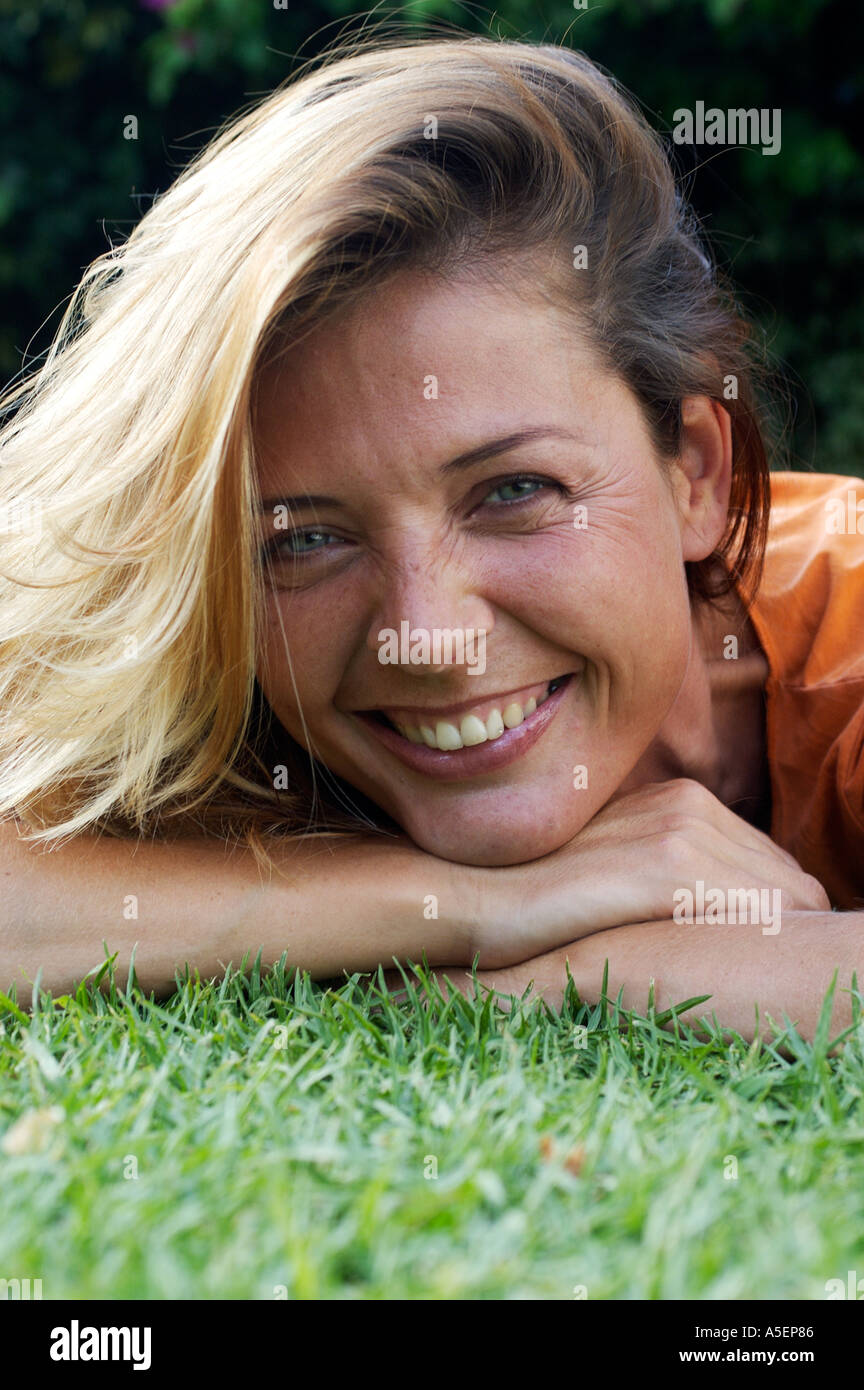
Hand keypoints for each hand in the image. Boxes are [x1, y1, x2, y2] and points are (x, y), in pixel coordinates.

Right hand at [473, 778, 829, 968]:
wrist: (467, 896)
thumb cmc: (536, 898)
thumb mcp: (615, 873)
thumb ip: (671, 877)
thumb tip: (726, 919)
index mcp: (682, 799)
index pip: (773, 867)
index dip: (772, 916)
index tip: (743, 954)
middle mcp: (690, 802)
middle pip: (790, 883)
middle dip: (780, 930)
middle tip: (741, 972)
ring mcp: (680, 830)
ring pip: (784, 900)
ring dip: (770, 943)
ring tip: (733, 980)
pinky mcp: (666, 867)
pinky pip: (755, 911)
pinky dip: (755, 946)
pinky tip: (724, 975)